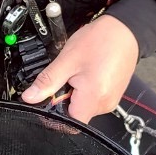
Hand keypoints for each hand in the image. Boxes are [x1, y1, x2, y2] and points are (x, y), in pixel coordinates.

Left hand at [20, 14, 138, 122]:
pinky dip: (84, 90)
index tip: (49, 98)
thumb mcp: (67, 59)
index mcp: (93, 98)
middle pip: (75, 115)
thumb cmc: (100, 40)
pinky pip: (92, 100)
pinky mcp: (112, 95)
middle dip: (64, 100)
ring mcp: (110, 101)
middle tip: (66, 77)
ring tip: (78, 72)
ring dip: (74, 94)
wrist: (125, 30)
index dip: (54, 115)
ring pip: (82, 107)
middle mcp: (105, 104)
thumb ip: (47, 81)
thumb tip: (30, 97)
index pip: (68, 124)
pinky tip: (86, 73)